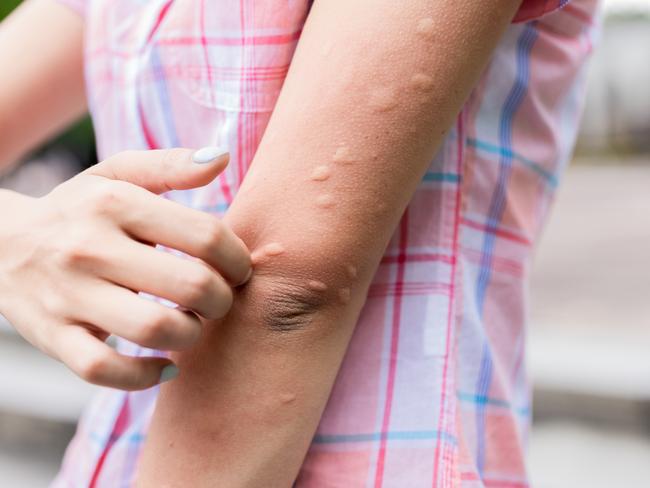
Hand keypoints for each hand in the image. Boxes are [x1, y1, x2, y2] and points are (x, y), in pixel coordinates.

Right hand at [0, 147, 250, 389]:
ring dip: (191, 335)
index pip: (206, 236)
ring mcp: (68, 295)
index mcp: (115, 202)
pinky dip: (145, 376)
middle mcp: (90, 247)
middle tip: (220, 299)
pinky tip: (165, 364)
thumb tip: (222, 158)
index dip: (238, 259)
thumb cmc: (79, 209)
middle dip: (223, 300)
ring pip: (154, 329)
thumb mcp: (117, 174)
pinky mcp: (52, 337)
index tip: (238, 269)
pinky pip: (105, 369)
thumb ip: (171, 165)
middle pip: (191, 286)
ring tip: (192, 325)